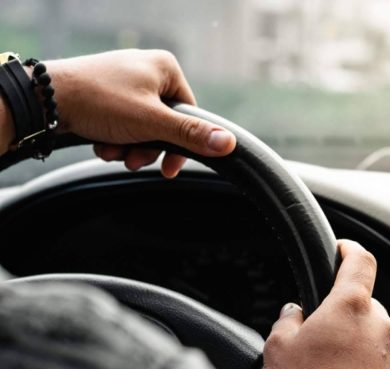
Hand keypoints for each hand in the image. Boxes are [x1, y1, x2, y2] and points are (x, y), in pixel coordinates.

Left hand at [44, 49, 235, 177]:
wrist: (46, 99)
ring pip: (142, 128)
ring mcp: (125, 82)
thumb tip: (228, 143)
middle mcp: (147, 70)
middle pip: (165, 125)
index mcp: (165, 68)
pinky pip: (123, 124)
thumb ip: (191, 135)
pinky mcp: (107, 94)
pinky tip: (102, 143)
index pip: (190, 114)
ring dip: (129, 148)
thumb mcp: (152, 123)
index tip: (168, 166)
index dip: (180, 145)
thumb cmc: (99, 101)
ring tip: (112, 151)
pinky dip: (115, 139)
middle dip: (147, 148)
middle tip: (133, 159)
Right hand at [264, 239, 389, 368]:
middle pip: (366, 304)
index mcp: (350, 306)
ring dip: (358, 344)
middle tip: (321, 334)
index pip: (360, 261)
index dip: (351, 250)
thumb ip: (287, 321)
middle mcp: (379, 325)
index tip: (344, 249)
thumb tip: (293, 314)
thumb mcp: (279, 347)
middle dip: (346, 313)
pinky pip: (383, 367)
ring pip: (375, 337)